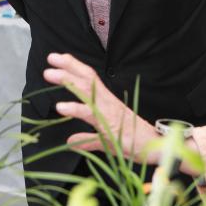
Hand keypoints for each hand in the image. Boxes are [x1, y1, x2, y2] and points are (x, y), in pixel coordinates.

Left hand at [43, 52, 161, 164]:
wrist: (155, 147)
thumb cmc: (135, 141)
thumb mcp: (106, 140)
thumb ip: (87, 139)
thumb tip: (71, 141)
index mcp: (107, 102)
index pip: (90, 78)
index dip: (75, 67)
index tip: (60, 59)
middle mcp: (107, 101)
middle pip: (87, 77)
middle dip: (69, 66)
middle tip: (51, 58)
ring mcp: (108, 110)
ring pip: (86, 89)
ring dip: (67, 80)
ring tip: (50, 74)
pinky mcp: (109, 123)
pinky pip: (90, 113)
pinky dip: (75, 108)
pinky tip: (60, 106)